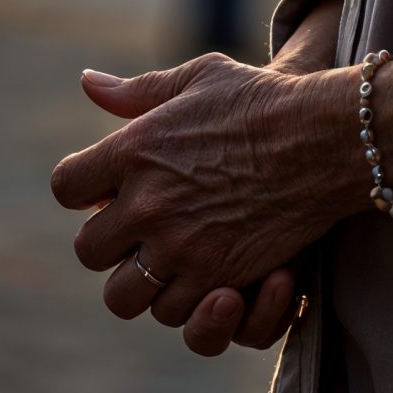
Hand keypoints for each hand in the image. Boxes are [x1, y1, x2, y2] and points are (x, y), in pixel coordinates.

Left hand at [50, 49, 361, 349]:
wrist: (325, 137)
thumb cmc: (263, 100)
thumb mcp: (200, 78)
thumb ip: (139, 90)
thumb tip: (88, 82)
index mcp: (134, 149)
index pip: (67, 187)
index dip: (84, 190)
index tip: (107, 189)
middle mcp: (146, 203)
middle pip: (88, 250)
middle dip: (111, 242)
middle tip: (141, 229)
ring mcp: (179, 247)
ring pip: (124, 296)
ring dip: (144, 282)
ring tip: (170, 261)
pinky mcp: (214, 278)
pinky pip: (175, 314)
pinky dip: (187, 302)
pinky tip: (206, 274)